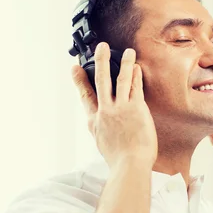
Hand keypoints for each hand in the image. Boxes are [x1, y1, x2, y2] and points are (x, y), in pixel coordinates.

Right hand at [71, 43, 157, 168]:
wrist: (130, 165)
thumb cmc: (119, 159)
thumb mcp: (102, 143)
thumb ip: (100, 129)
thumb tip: (99, 123)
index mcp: (95, 121)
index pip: (85, 96)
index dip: (80, 81)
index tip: (75, 68)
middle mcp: (105, 112)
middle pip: (101, 81)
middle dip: (101, 61)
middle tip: (100, 47)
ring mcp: (120, 109)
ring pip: (121, 79)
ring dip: (124, 63)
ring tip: (128, 51)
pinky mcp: (136, 109)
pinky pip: (135, 87)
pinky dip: (136, 76)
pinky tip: (137, 67)